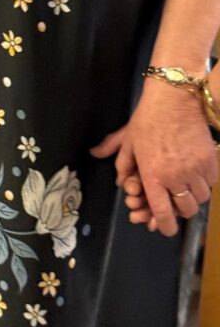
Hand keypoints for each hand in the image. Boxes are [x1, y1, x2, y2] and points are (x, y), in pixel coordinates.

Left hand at [91, 81, 217, 235]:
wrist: (174, 99)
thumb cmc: (147, 119)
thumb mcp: (128, 140)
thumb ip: (120, 163)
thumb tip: (116, 181)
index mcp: (153, 175)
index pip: (162, 212)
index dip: (164, 225)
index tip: (164, 227)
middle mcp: (175, 177)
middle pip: (185, 210)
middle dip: (178, 211)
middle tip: (174, 202)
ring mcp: (195, 170)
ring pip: (200, 200)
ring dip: (193, 198)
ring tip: (185, 188)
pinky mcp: (211, 162)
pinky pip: (211, 185)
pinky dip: (205, 185)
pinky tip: (197, 176)